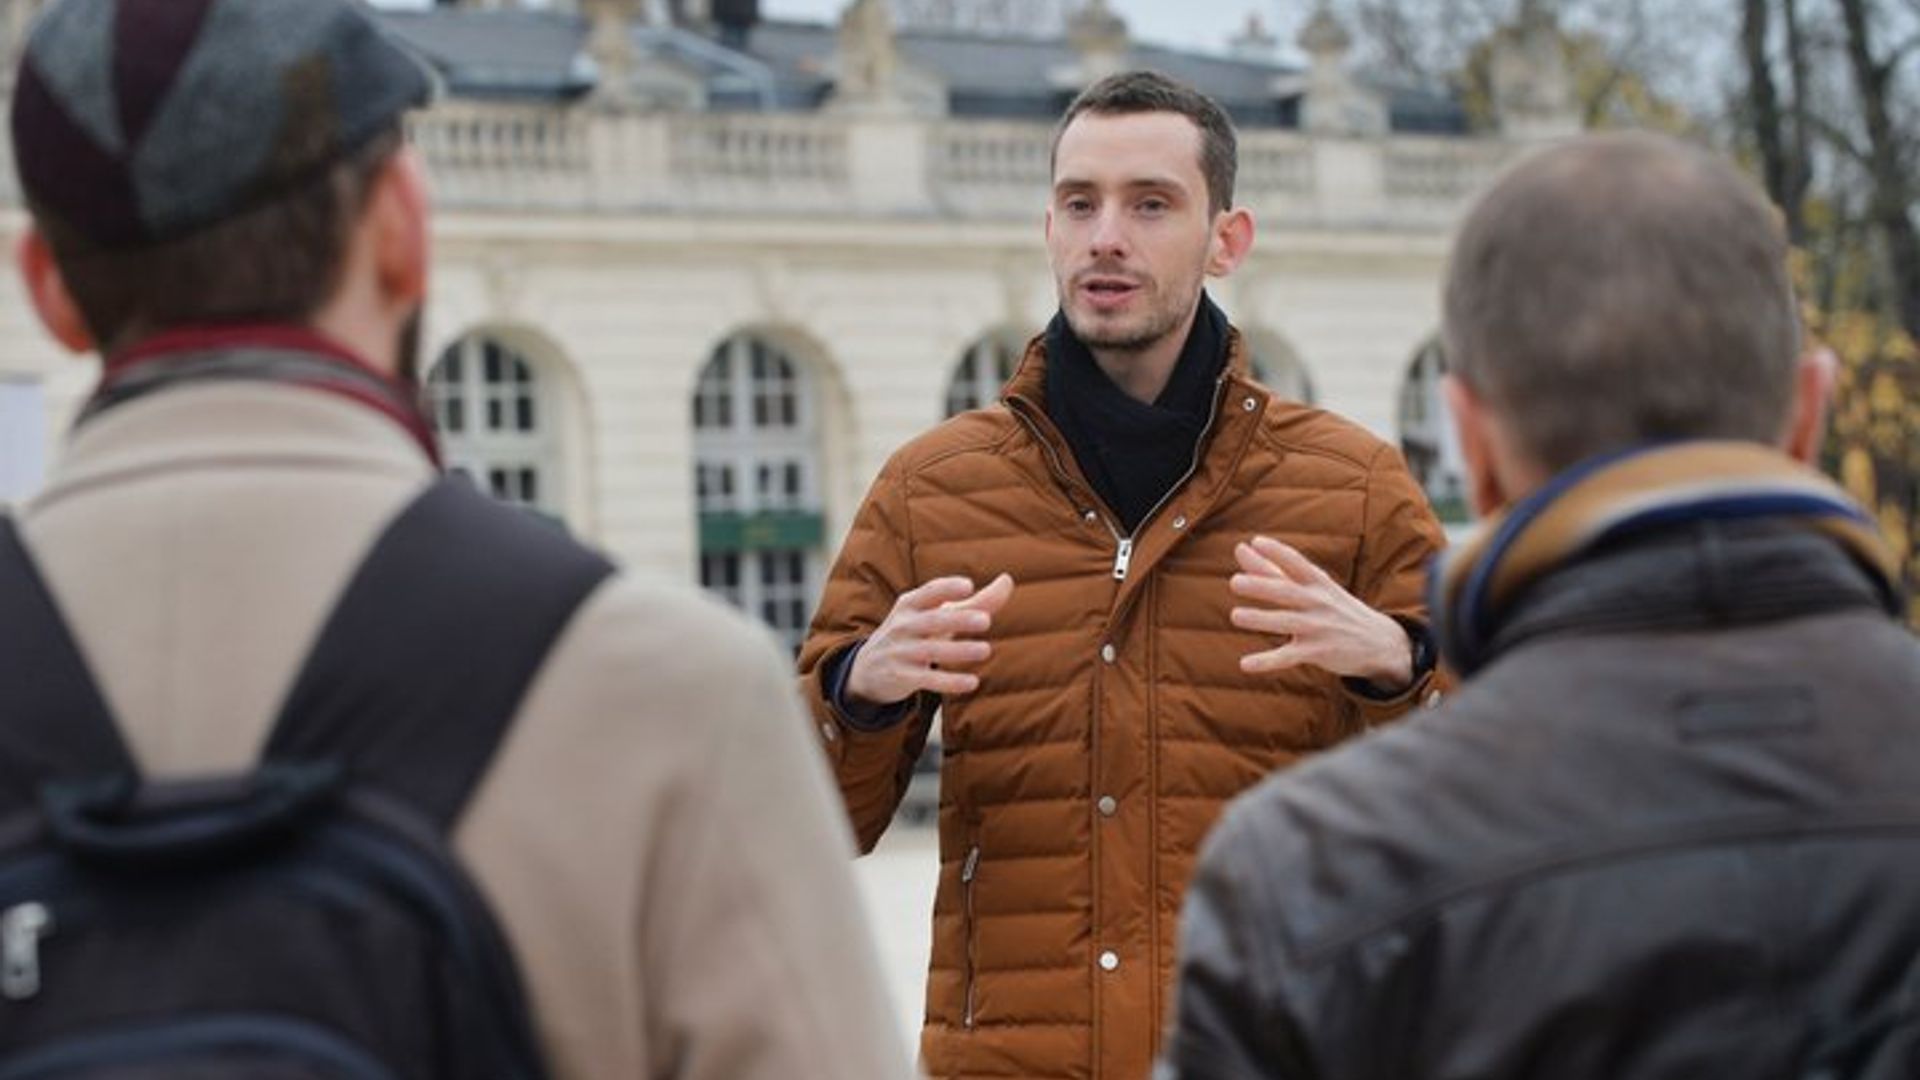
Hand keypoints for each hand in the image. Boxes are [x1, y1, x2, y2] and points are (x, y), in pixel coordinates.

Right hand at [846, 574, 1015, 706]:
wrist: (870, 667)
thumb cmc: (916, 632)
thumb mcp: (937, 614)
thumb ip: (976, 601)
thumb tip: (1008, 580)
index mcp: (911, 604)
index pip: (929, 592)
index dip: (947, 588)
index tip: (968, 586)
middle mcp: (904, 626)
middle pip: (932, 621)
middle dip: (958, 620)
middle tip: (985, 620)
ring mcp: (902, 652)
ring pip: (931, 651)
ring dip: (958, 651)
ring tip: (985, 650)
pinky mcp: (904, 677)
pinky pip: (928, 679)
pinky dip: (950, 682)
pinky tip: (972, 683)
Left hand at [1229, 536, 1411, 686]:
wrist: (1379, 642)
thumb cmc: (1334, 608)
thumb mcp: (1312, 586)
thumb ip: (1274, 568)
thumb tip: (1241, 548)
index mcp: (1317, 582)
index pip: (1297, 562)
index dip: (1277, 552)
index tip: (1256, 542)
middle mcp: (1318, 602)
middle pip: (1288, 592)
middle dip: (1263, 586)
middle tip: (1235, 582)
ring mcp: (1319, 627)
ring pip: (1287, 622)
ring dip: (1261, 619)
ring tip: (1235, 616)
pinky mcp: (1318, 652)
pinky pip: (1289, 656)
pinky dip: (1267, 661)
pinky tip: (1245, 664)